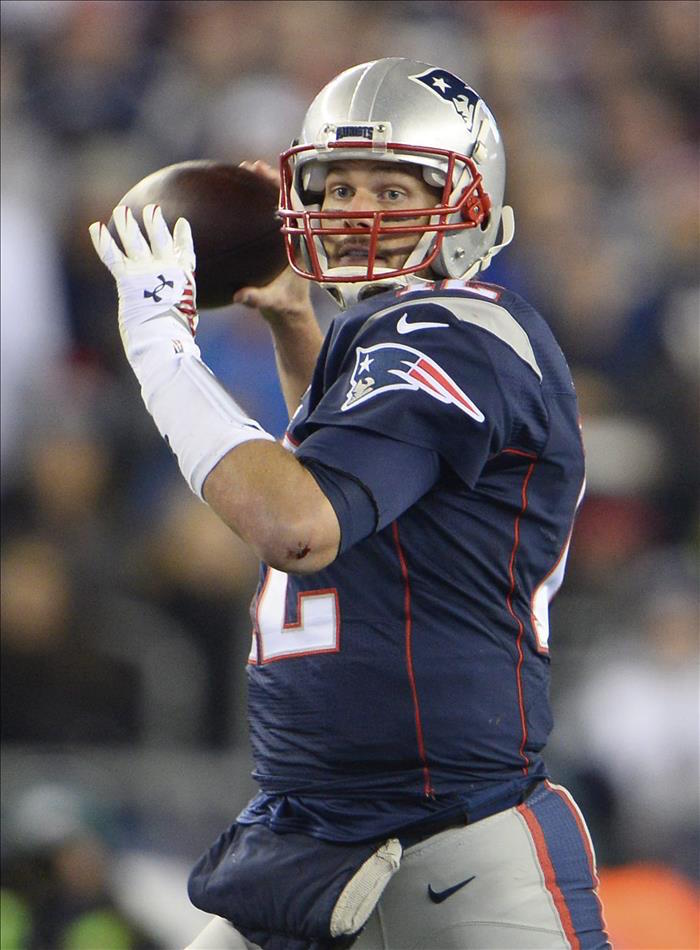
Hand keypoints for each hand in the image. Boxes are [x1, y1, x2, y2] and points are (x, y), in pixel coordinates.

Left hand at [89, 205, 197, 359]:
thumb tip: (182, 330)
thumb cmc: (176, 338)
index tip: (183, 223)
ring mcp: (146, 272)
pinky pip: (112, 256)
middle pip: (160, 240)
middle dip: (155, 223)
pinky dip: (102, 242)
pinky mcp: (127, 279)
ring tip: (120, 211)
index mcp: (184, 280)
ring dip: (127, 225)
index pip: (185, 253)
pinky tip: (94, 227)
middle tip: (152, 209)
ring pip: (134, 242)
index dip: (183, 238)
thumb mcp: (185, 322)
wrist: (165, 340)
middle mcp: (166, 270)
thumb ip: (178, 313)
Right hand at [233, 160, 312, 326]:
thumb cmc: (284, 307)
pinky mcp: (279, 241)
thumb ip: (256, 299)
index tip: (271, 178)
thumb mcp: (271, 303)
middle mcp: (296, 236)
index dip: (285, 192)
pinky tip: (239, 191)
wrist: (290, 312)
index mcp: (300, 245)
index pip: (296, 212)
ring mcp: (288, 237)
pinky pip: (269, 214)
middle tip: (251, 166)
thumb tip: (241, 296)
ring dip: (264, 185)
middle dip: (272, 180)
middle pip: (288, 200)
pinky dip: (256, 200)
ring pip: (279, 204)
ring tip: (246, 168)